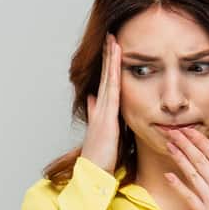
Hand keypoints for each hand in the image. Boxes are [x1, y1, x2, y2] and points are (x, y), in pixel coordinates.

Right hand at [81, 33, 122, 174]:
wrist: (92, 173)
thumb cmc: (100, 157)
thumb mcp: (101, 132)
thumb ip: (97, 114)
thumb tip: (93, 99)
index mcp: (102, 110)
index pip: (107, 83)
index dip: (109, 66)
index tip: (112, 49)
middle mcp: (100, 107)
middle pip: (106, 76)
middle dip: (108, 56)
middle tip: (111, 36)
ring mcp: (102, 111)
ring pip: (108, 80)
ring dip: (110, 60)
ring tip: (113, 41)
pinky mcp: (106, 117)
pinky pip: (112, 91)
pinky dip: (113, 75)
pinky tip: (116, 63)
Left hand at [162, 127, 208, 209]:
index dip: (200, 140)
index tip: (189, 130)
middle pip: (199, 160)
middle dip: (185, 144)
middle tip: (173, 131)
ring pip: (191, 174)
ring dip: (179, 159)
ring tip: (169, 145)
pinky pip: (187, 197)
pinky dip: (177, 185)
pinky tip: (168, 175)